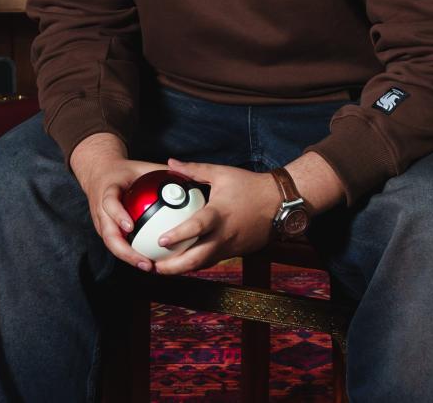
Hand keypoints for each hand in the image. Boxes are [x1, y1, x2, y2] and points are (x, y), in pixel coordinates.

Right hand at [70, 136, 167, 272]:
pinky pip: (117, 245)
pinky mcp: (105, 232)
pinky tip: (148, 261)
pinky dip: (130, 254)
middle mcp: (100, 211)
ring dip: (128, 258)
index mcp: (107, 191)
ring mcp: (101, 223)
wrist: (99, 174)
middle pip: (108, 234)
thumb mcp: (140, 167)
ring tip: (148, 266)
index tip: (130, 226)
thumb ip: (161, 172)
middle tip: (145, 261)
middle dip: (125, 251)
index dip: (118, 216)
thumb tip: (188, 177)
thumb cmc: (124, 171)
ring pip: (112, 245)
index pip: (109, 204)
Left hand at [152, 157, 279, 275]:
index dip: (177, 236)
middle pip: (196, 259)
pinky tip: (183, 262)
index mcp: (219, 214)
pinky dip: (196, 264)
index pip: (196, 228)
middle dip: (173, 267)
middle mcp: (223, 235)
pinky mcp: (234, 252)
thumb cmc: (250, 186)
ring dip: (182, 269)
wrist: (278, 202)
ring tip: (162, 269)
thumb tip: (171, 163)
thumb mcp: (221, 173)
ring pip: (203, 265)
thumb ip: (194, 170)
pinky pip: (212, 261)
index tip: (160, 240)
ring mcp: (229, 247)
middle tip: (153, 267)